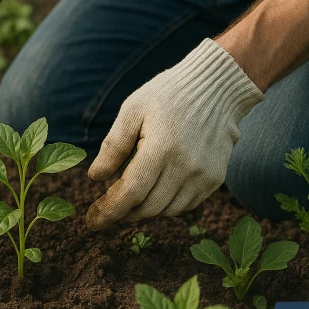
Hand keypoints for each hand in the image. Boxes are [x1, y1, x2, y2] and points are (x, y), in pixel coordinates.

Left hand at [85, 39, 262, 228]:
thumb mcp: (132, 109)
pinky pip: (186, 205)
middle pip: (147, 208)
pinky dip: (166, 205)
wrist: (217, 87)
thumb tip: (95, 178)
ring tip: (130, 197)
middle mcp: (185, 167)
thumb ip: (113, 145)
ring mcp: (204, 176)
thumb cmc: (168, 94)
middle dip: (123, 213)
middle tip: (106, 206)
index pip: (130, 193)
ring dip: (144, 210)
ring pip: (167, 211)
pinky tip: (155, 190)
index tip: (91, 221)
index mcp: (161, 148)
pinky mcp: (215, 179)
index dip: (108, 211)